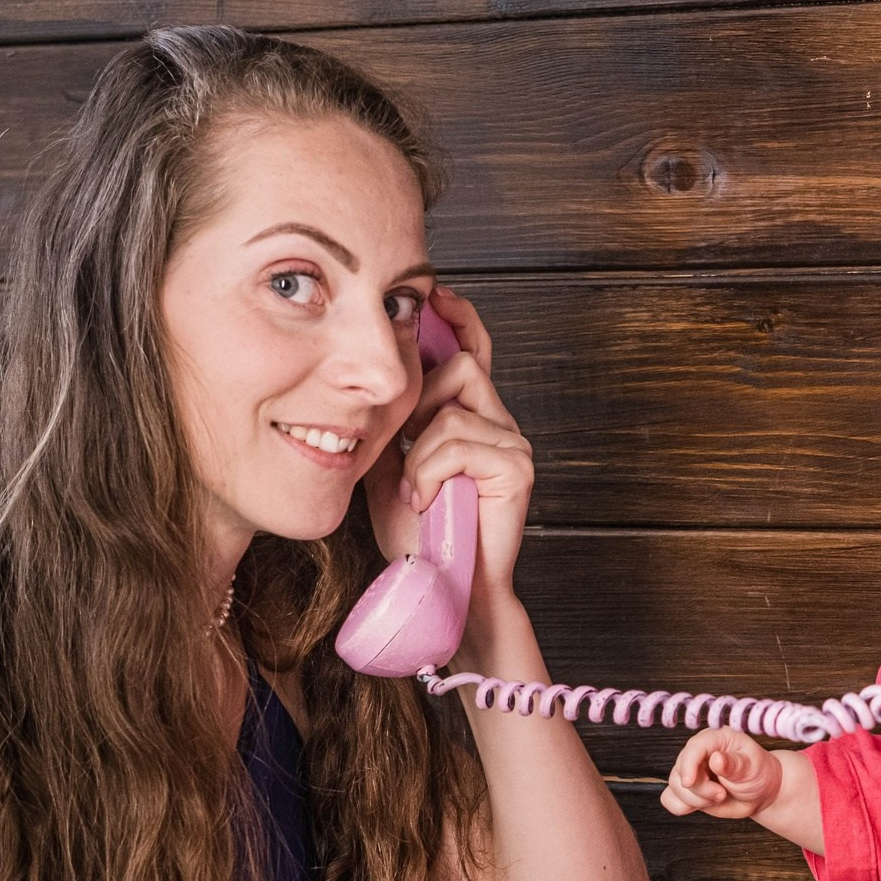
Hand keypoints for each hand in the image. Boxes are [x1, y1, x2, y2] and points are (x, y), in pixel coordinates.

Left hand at [361, 290, 532, 598]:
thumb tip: (364, 377)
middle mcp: (497, 423)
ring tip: (414, 490)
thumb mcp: (387, 463)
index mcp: (470, 417)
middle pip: (458, 366)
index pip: (470, 348)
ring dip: (417, 451)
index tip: (434, 294)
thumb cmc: (418, 535)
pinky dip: (428, 472)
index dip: (457, 318)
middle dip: (417, 402)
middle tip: (402, 453)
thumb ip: (387, 421)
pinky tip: (427, 501)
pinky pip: (458, 439)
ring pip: (451, 406)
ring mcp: (512, 442)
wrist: (443, 587)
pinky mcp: (517, 465)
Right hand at [662, 728, 784, 819]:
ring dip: (695, 800)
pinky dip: (683, 807)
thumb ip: (734, 764)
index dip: (688, 765)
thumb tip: (716, 759)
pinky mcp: (686, 790)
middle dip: (700, 790)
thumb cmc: (758, 773)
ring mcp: (690, 772)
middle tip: (722, 794)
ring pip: (674, 788)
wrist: (759, 792)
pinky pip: (669, 800)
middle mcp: (698, 753)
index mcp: (714, 739)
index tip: (690, 782)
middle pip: (680, 772)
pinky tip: (703, 804)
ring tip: (719, 797)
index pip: (693, 748)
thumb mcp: (752, 766)